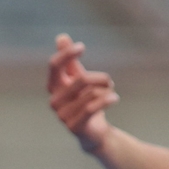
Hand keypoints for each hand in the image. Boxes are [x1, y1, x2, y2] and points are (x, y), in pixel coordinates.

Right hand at [47, 33, 116, 152]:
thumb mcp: (79, 79)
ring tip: (110, 95)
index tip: (82, 47)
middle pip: (81, 80)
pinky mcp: (73, 126)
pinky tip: (115, 98)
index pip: (54, 66)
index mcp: (53, 86)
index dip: (66, 54)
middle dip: (101, 79)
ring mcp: (61, 115)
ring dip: (106, 92)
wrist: (94, 132)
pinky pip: (91, 108)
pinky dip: (106, 100)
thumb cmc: (85, 101)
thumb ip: (70, 60)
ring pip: (90, 94)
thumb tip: (61, 37)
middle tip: (109, 82)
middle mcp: (54, 100)